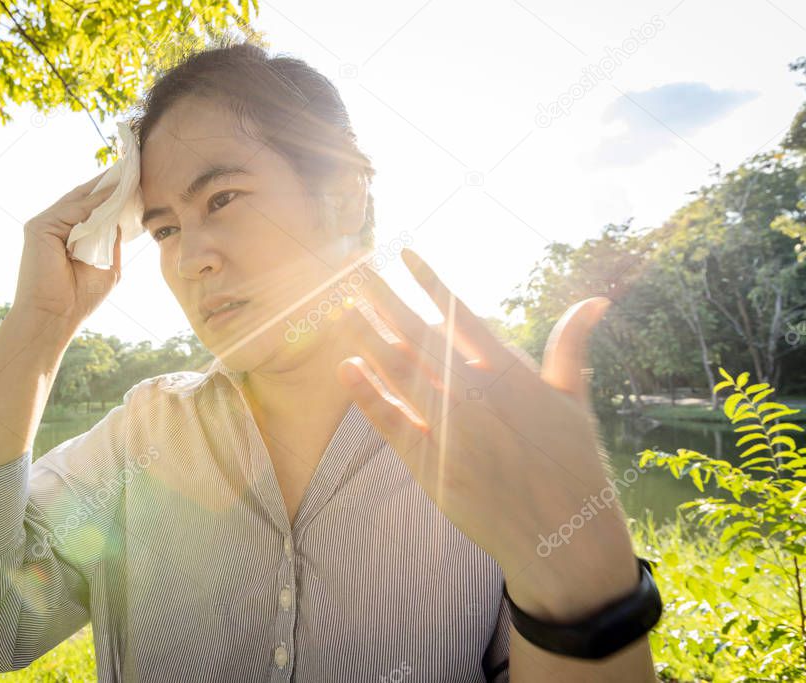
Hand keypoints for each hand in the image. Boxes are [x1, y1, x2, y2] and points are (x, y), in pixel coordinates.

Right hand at [12, 169, 121, 330]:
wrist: (54, 319)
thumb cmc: (79, 300)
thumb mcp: (107, 266)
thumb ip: (113, 242)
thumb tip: (123, 219)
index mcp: (67, 236)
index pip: (91, 209)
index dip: (112, 195)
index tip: (134, 180)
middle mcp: (53, 227)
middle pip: (84, 199)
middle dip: (108, 184)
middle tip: (132, 165)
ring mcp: (44, 225)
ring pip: (78, 201)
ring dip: (103, 187)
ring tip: (128, 173)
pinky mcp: (38, 228)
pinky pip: (71, 210)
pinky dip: (93, 202)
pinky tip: (113, 193)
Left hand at [335, 247, 638, 619]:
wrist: (562, 536)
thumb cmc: (572, 464)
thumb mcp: (574, 401)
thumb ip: (571, 347)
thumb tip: (595, 301)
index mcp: (510, 374)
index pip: (462, 316)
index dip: (430, 283)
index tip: (403, 252)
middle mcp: (476, 396)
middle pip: (419, 336)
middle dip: (383, 299)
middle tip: (353, 268)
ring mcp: (450, 429)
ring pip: (398, 372)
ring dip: (366, 336)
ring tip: (339, 305)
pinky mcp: (431, 463)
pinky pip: (390, 422)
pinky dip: (367, 394)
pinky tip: (344, 366)